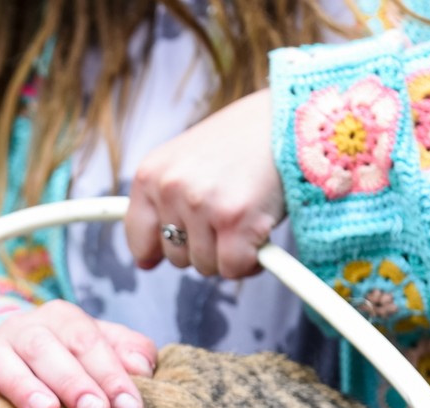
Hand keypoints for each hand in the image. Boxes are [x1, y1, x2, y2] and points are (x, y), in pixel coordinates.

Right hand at [0, 300, 156, 407]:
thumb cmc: (70, 359)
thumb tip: (144, 368)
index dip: (111, 376)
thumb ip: (128, 352)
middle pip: (46, 349)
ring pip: (2, 360)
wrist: (18, 354)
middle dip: (73, 382)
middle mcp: (25, 328)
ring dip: (24, 385)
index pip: (88, 342)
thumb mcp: (102, 349)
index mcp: (62, 319)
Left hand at [125, 88, 283, 278]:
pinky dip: (250, 261)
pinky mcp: (235, 222)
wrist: (293, 116)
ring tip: (246, 216)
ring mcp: (201, 206)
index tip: (181, 241)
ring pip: (204, 266)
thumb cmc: (242, 141)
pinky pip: (233, 268)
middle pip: (175, 256)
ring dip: (228, 252)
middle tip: (228, 213)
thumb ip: (164, 204)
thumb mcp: (187, 161)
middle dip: (202, 245)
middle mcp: (170, 189)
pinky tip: (261, 234)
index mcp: (150, 174)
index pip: (137, 236)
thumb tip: (144, 263)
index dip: (160, 247)